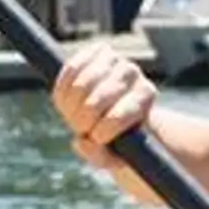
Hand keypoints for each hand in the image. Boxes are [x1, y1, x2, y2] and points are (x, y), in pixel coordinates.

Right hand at [50, 40, 159, 192]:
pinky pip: (70, 68)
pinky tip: (66, 100)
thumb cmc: (119, 138)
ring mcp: (114, 59)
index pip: (123, 112)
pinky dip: (63, 87)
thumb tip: (83, 142)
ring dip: (71, 106)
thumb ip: (101, 156)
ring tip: (74, 116)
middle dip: (84, 119)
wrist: (118, 111)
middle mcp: (132, 73)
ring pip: (81, 83)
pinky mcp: (95, 51)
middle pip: (99, 98)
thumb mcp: (115, 156)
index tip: (97, 138)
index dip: (106, 129)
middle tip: (82, 128)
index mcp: (145, 96)